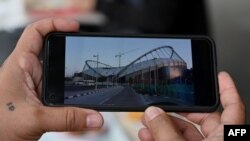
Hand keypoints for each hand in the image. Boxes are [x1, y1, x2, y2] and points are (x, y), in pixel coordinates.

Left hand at [0, 18, 103, 140]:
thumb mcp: (34, 119)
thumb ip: (67, 119)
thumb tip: (94, 117)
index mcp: (20, 66)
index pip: (36, 32)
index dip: (55, 24)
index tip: (74, 27)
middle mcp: (28, 72)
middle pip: (53, 51)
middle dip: (70, 51)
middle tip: (86, 52)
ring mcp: (35, 86)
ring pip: (57, 73)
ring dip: (71, 76)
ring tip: (86, 78)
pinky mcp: (40, 98)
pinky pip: (59, 89)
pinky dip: (70, 93)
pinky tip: (78, 99)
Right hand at [138, 72, 244, 140]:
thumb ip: (165, 131)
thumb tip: (153, 113)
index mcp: (226, 137)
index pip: (233, 106)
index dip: (227, 89)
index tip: (220, 75)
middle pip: (201, 118)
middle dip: (178, 109)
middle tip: (163, 104)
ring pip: (185, 132)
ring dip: (164, 125)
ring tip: (147, 120)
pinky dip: (162, 138)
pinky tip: (148, 134)